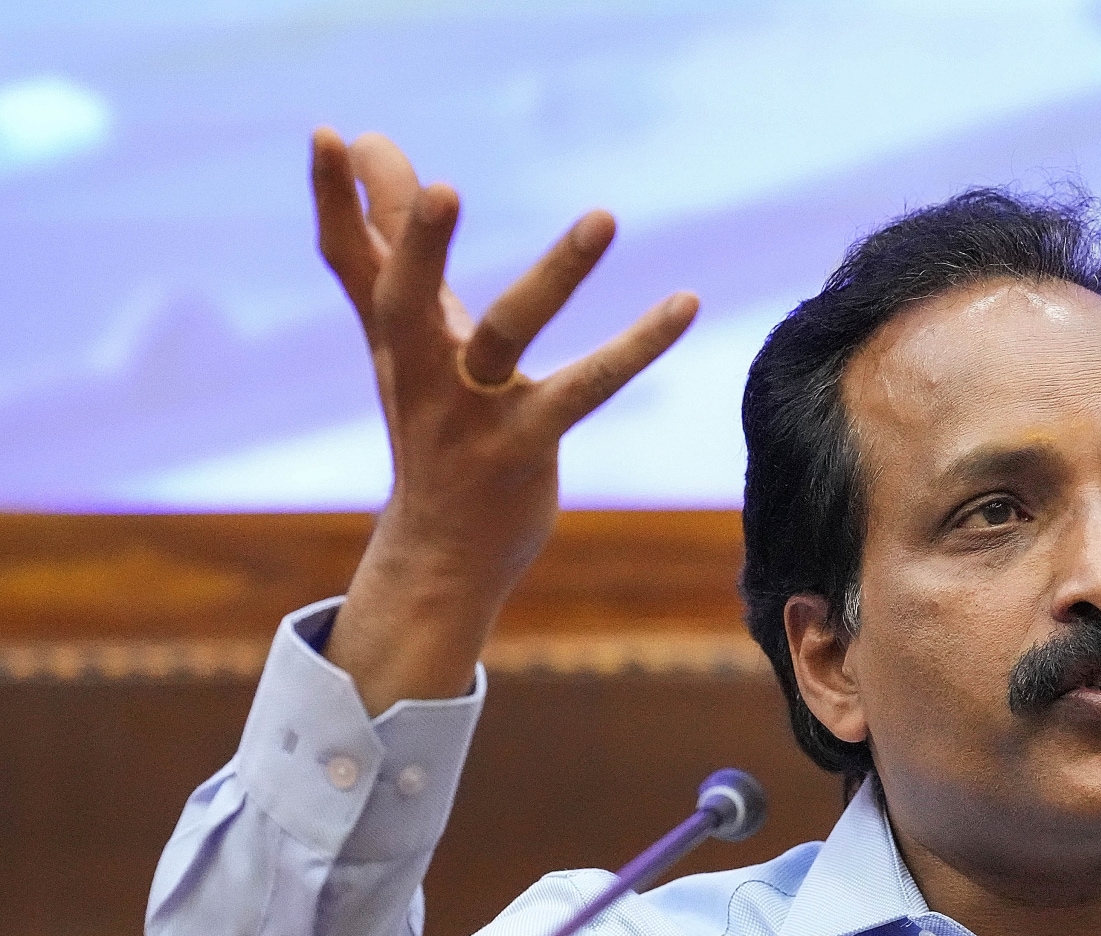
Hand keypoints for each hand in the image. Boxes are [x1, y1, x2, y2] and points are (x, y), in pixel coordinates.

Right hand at [308, 127, 697, 713]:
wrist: (439, 554)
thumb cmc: (429, 426)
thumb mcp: (403, 339)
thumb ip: (386, 247)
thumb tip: (365, 144)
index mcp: (391, 337)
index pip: (350, 260)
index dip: (336, 200)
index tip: (330, 132)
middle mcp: (419, 371)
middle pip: (404, 301)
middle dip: (417, 245)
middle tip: (443, 188)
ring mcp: (471, 413)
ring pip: (508, 336)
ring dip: (556, 276)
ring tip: (603, 217)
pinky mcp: (525, 447)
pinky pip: (586, 389)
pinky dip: (638, 347)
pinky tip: (686, 303)